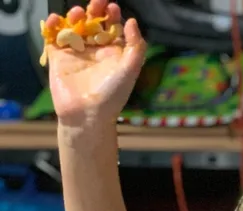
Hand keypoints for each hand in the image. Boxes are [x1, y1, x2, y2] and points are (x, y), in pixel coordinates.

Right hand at [46, 0, 145, 127]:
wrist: (87, 114)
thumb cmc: (112, 94)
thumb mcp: (130, 69)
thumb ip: (135, 46)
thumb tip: (132, 21)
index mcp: (113, 53)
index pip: (112, 27)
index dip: (112, 15)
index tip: (112, 7)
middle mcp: (95, 50)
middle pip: (93, 23)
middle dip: (95, 10)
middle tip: (97, 3)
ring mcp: (76, 52)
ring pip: (74, 26)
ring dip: (76, 16)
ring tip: (79, 14)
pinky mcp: (58, 57)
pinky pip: (54, 36)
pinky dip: (53, 25)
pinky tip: (57, 20)